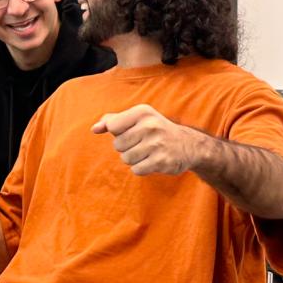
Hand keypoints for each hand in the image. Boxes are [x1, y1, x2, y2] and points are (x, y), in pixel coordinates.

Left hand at [91, 104, 206, 175]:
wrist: (189, 145)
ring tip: (148, 152)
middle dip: (126, 147)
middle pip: (117, 145)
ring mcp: (157, 144)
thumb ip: (112, 121)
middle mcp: (151, 126)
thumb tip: (94, 129)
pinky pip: (136, 170)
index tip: (132, 131)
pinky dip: (141, 168)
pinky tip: (153, 161)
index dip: (118, 133)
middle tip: (142, 144)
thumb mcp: (136, 119)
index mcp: (142, 112)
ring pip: (126, 159)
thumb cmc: (154, 130)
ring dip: (134, 159)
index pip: (113, 126)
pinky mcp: (162, 161)